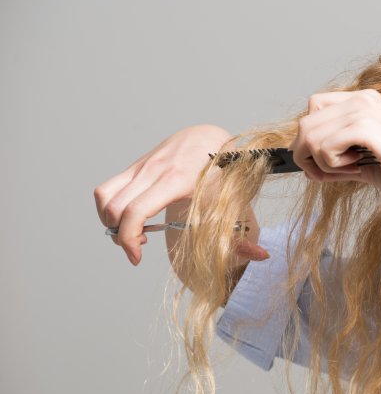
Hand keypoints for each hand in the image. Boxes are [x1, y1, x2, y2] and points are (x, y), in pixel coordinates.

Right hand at [94, 124, 267, 265]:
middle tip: (137, 248)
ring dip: (109, 220)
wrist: (215, 136)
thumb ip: (245, 233)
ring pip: (104, 195)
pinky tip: (132, 215)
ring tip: (132, 232)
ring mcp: (142, 165)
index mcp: (177, 180)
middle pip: (115, 208)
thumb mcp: (235, 202)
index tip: (137, 258)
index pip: (135, 212)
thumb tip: (262, 256)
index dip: (128, 240)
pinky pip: (109, 186)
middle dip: (119, 236)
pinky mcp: (137, 164)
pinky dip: (110, 206)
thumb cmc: (226, 172)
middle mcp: (155, 170)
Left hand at [291, 89, 380, 203]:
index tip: (320, 162)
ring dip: (320, 162)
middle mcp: (362, 99)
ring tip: (348, 170)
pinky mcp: (366, 127)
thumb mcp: (363, 161)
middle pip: (306, 122)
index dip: (309, 136)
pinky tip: (354, 167)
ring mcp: (364, 110)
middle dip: (307, 154)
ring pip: (310, 135)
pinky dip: (331, 164)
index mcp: (364, 100)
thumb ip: (335, 158)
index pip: (314, 107)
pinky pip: (323, 147)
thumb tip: (305, 166)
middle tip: (326, 174)